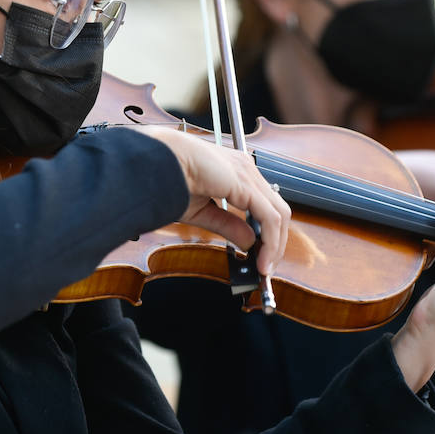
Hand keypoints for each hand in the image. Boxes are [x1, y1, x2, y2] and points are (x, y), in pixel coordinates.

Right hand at [133, 126, 290, 274]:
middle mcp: (247, 170)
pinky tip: (261, 259)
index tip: (262, 258)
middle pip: (277, 210)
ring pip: (279, 214)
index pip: (266, 205)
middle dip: (276, 242)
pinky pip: (269, 217)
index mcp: (237, 172)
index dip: (269, 234)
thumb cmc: (170, 180)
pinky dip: (270, 241)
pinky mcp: (244, 183)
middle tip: (266, 267)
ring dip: (275, 245)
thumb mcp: (204, 212)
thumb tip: (249, 243)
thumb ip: (228, 225)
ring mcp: (248, 174)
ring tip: (264, 267)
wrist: (155, 165)